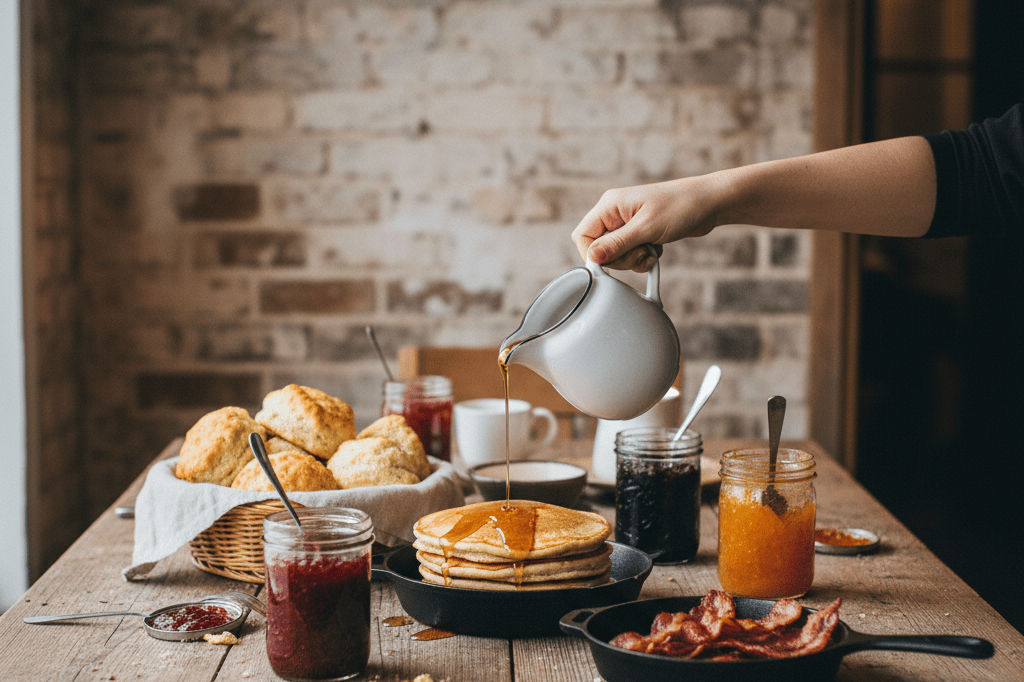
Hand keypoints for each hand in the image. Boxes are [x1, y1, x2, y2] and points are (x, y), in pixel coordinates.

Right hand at [570, 177, 718, 271]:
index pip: (583, 236)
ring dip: (634, 260)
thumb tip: (592, 257)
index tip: (612, 262)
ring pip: (616, 255)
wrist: (710, 202)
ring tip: (652, 249)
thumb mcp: (647, 228)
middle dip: (621, 258)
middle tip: (641, 252)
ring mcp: (627, 224)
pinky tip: (656, 250)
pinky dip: (642, 258)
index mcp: (610, 205)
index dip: (593, 254)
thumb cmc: (681, 207)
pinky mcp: (639, 232)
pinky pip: (630, 254)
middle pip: (599, 249)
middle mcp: (615, 214)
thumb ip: (617, 244)